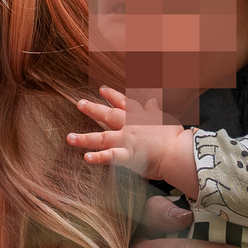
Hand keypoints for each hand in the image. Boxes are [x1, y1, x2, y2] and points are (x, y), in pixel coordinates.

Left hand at [67, 86, 186, 183]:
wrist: (178, 151)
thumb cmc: (174, 136)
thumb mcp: (164, 118)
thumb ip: (154, 109)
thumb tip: (152, 100)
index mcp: (139, 117)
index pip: (123, 102)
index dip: (111, 95)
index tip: (101, 89)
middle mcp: (130, 126)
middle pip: (108, 115)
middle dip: (92, 109)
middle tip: (79, 103)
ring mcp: (127, 141)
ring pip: (102, 138)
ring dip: (84, 138)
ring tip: (69, 138)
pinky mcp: (128, 156)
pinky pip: (110, 157)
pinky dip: (98, 158)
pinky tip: (86, 157)